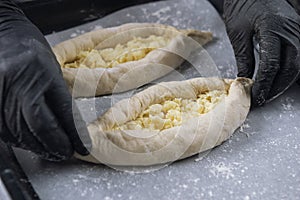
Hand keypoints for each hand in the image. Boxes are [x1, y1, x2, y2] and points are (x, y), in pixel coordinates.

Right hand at [0, 0, 90, 160]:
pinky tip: (29, 142)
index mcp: (43, 72)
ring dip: (36, 146)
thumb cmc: (29, 47)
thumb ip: (57, 95)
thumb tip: (67, 126)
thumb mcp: (51, 68)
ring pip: (19, 131)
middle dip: (55, 145)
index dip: (74, 134)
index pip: (62, 111)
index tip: (82, 146)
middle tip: (65, 152)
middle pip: (39, 126)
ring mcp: (0, 90)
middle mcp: (19, 82)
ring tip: (50, 151)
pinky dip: (18, 139)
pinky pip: (3, 128)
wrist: (0, 31)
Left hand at [223, 0, 299, 105]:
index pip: (271, 64)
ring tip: (268, 93)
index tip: (255, 95)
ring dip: (284, 82)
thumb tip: (245, 81)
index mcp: (272, 29)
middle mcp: (290, 31)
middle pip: (291, 68)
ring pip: (297, 65)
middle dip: (276, 88)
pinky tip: (276, 80)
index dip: (263, 84)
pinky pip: (297, 58)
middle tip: (262, 99)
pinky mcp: (297, 33)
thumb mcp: (238, 33)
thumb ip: (244, 58)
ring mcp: (297, 31)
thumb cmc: (242, 6)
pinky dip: (287, 72)